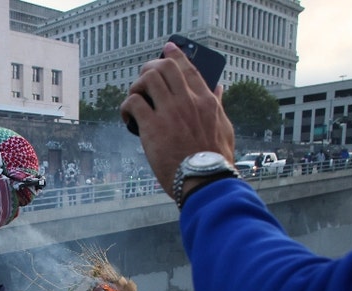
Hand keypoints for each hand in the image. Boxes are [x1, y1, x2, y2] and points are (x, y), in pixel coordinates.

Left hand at [119, 40, 235, 199]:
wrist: (205, 180)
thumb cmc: (215, 159)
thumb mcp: (224, 128)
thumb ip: (219, 106)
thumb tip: (219, 88)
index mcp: (206, 101)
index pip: (188, 68)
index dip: (175, 55)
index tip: (167, 49)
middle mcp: (187, 101)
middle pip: (164, 67)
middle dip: (150, 68)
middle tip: (144, 80)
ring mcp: (169, 112)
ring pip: (147, 79)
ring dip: (137, 86)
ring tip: (135, 100)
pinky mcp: (152, 127)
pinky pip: (133, 102)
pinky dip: (126, 106)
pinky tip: (127, 117)